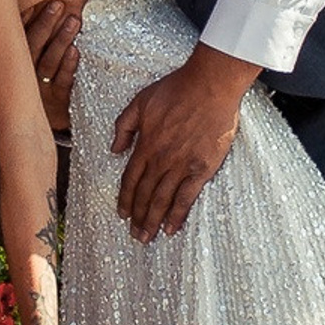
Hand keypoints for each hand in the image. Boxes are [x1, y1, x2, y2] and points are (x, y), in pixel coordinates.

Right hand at [23, 0, 89, 127]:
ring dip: (61, 39)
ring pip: (49, 61)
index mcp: (16, 65)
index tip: (35, 3)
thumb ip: (33, 44)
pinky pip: (63, 81)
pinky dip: (69, 65)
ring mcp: (41, 89)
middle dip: (45, 24)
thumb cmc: (38, 90)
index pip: (18, 39)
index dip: (25, 20)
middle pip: (32, 46)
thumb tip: (34, 9)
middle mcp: (24, 76)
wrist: (43, 128)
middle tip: (57, 4)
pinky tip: (75, 51)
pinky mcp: (59, 101)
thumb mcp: (29, 71)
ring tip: (73, 21)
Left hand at [112, 44, 257, 241]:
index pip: (130, 179)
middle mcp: (161, 160)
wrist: (210, 86)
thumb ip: (124, 126)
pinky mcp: (202, 169)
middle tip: (134, 235)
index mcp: (145, 145)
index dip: (125, 199)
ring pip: (162, 200)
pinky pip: (187, 197)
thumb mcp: (139, 102)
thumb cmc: (176, 90)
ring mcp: (182, 166)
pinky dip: (177, 215)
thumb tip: (114, 149)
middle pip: (144, 195)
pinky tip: (171, 229)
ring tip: (147, 237)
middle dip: (138, 217)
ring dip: (152, 221)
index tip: (122, 214)